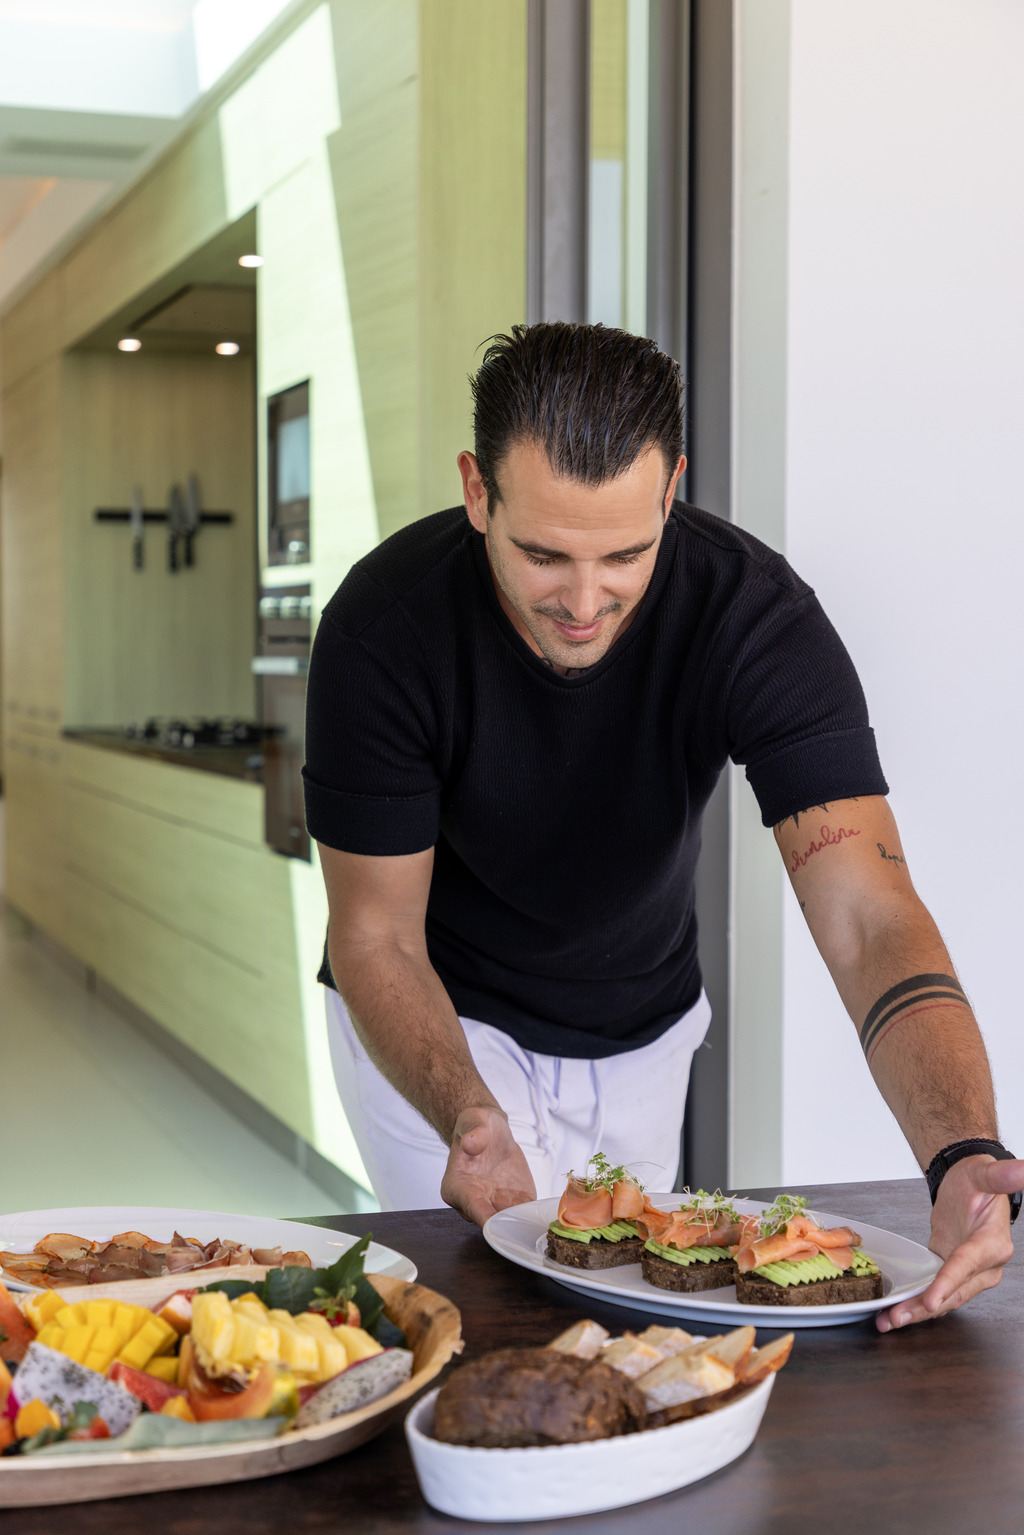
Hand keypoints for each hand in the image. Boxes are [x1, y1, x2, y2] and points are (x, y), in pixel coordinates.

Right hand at [440, 1106, 536, 1225]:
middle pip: (493, 1222)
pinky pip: (525, 1214)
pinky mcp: (514, 1202)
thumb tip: (470, 1144)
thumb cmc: (476, 1125)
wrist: (490, 1131)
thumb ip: (473, 1132)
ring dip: (526, 1226)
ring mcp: (495, 1205)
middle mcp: (474, 1203)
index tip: (502, 1225)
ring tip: (543, 1228)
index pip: (472, 1207)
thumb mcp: (474, 1120)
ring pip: (511, 1223)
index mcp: (457, 1188)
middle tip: (528, 1230)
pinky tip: (551, 1220)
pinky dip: (535, 1218)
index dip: (486, 1218)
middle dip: (510, 1228)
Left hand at [876, 1155, 1020, 1331]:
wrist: (971, 1185)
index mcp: (993, 1243)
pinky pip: (936, 1292)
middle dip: (925, 1307)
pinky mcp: (952, 1272)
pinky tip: (895, 1312)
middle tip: (897, 1318)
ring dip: (917, 1311)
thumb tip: (1023, 1169)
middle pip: (954, 1290)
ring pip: (945, 1298)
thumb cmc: (977, 1180)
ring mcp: (969, 1273)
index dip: (948, 1283)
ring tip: (889, 1321)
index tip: (930, 1300)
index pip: (967, 1264)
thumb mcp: (984, 1173)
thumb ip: (1001, 1176)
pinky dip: (917, 1304)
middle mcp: (985, 1265)